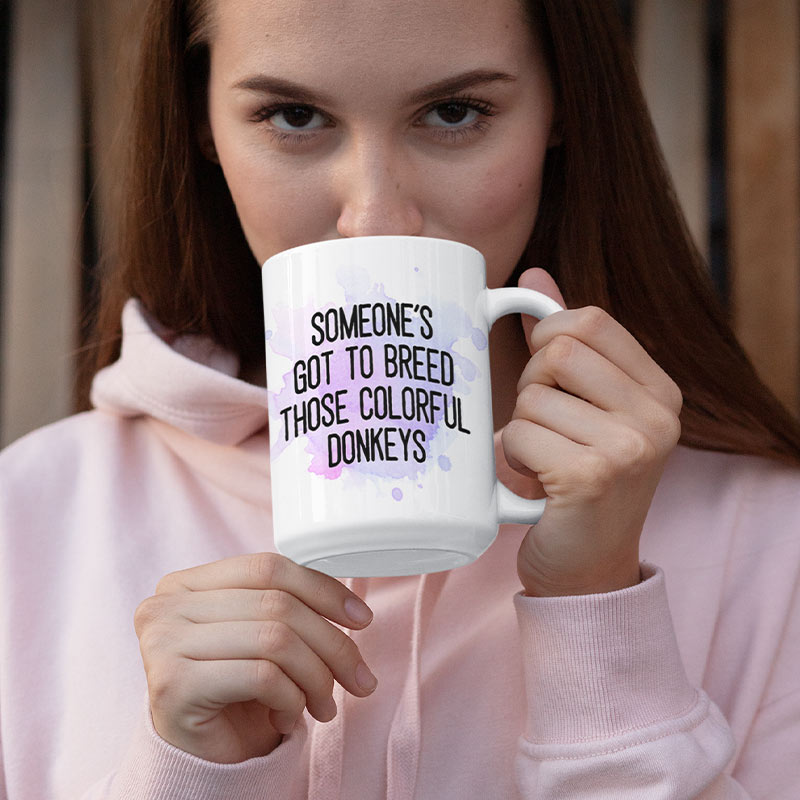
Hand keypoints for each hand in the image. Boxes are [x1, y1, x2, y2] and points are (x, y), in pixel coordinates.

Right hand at [134, 553, 376, 762]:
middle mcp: (165, 606)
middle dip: (332, 644)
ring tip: (323, 704)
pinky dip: (291, 699)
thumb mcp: (262, 635)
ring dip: (316, 677)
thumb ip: (289, 606)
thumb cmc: (234, 691)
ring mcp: (162, 643)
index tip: (361, 618)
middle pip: (277, 604)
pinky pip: (262, 677)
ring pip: (275, 639)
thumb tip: (354, 609)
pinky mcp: (173, 685)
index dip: (323, 589)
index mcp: (186, 583)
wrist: (198, 758)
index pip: (268, 567)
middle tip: (358, 678)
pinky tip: (287, 718)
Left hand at [503, 269, 682, 596]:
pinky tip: (532, 483)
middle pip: (557, 353)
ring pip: (531, 397)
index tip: (543, 372)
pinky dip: (509, 457)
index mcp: (660, 391)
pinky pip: (517, 435)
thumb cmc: (578, 479)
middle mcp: (658, 416)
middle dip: (530, 387)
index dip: (547, 337)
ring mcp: (631, 447)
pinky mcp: (593, 476)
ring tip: (541, 459)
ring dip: (518, 429)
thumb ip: (568, 343)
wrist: (586, 568)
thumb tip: (532, 275)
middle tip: (542, 425)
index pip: (590, 320)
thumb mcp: (585, 408)